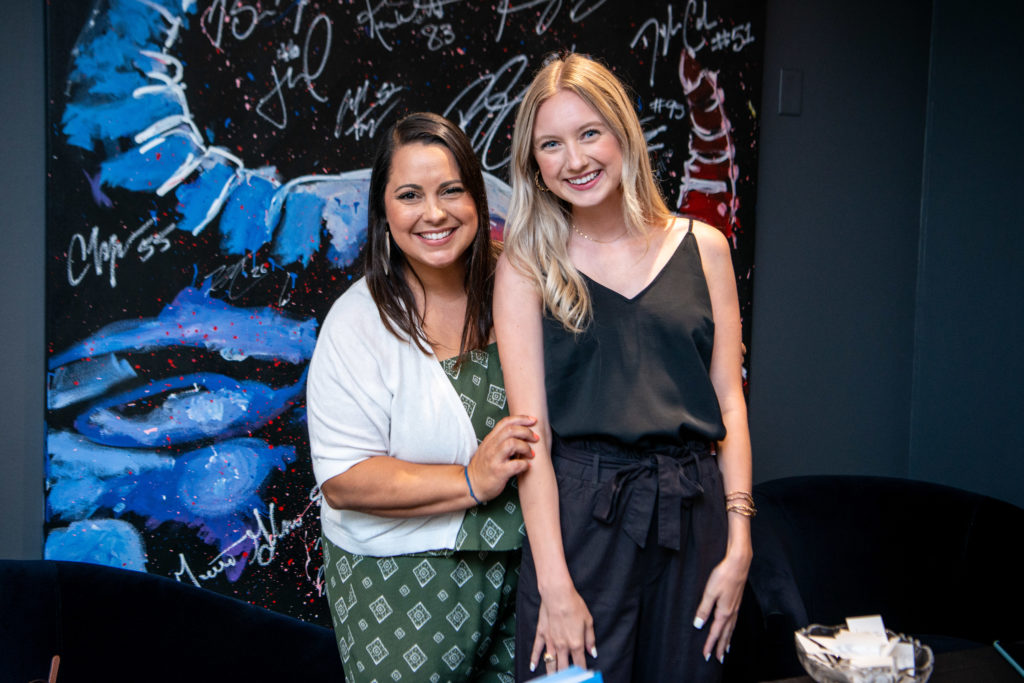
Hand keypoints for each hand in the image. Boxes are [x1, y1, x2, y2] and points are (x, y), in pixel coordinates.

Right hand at [466, 414, 536, 501]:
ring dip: (526, 447)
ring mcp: (494, 459)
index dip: (521, 419)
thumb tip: (520, 432)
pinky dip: (524, 464)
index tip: (533, 421)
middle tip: (536, 438)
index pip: (506, 422)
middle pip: (511, 430)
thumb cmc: (483, 467)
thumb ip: (501, 440)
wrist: (471, 485)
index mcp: (490, 439)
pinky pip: (515, 465)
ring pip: (512, 444)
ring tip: (531, 454)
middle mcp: (491, 447)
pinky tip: (527, 466)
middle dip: (527, 432)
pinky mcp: (498, 473)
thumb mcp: (488, 448)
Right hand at [531, 584, 595, 673]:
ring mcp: (550, 641)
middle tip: (567, 679)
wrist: (558, 594)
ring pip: (550, 662)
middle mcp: (562, 646)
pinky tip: (533, 666)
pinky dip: (534, 659)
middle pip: (563, 667)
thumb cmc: (574, 605)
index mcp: (576, 643)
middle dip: (566, 676)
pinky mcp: (541, 634)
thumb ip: (590, 639)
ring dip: (551, 673)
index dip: (582, 671)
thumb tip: (593, 652)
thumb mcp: (588, 621)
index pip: (579, 663)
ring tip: (553, 679)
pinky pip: (536, 649)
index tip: (583, 676)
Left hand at [693, 548, 750, 662]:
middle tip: (719, 660)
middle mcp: (731, 612)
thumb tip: (699, 625)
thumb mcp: (709, 592)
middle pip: (726, 634)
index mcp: (724, 612)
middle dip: (721, 647)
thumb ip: (703, 609)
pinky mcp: (737, 602)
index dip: (710, 645)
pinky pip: (734, 622)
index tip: (706, 656)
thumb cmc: (723, 576)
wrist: (738, 564)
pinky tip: (731, 629)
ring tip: (727, 650)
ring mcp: (736, 607)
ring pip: (731, 629)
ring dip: (728, 640)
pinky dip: (732, 630)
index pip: (715, 633)